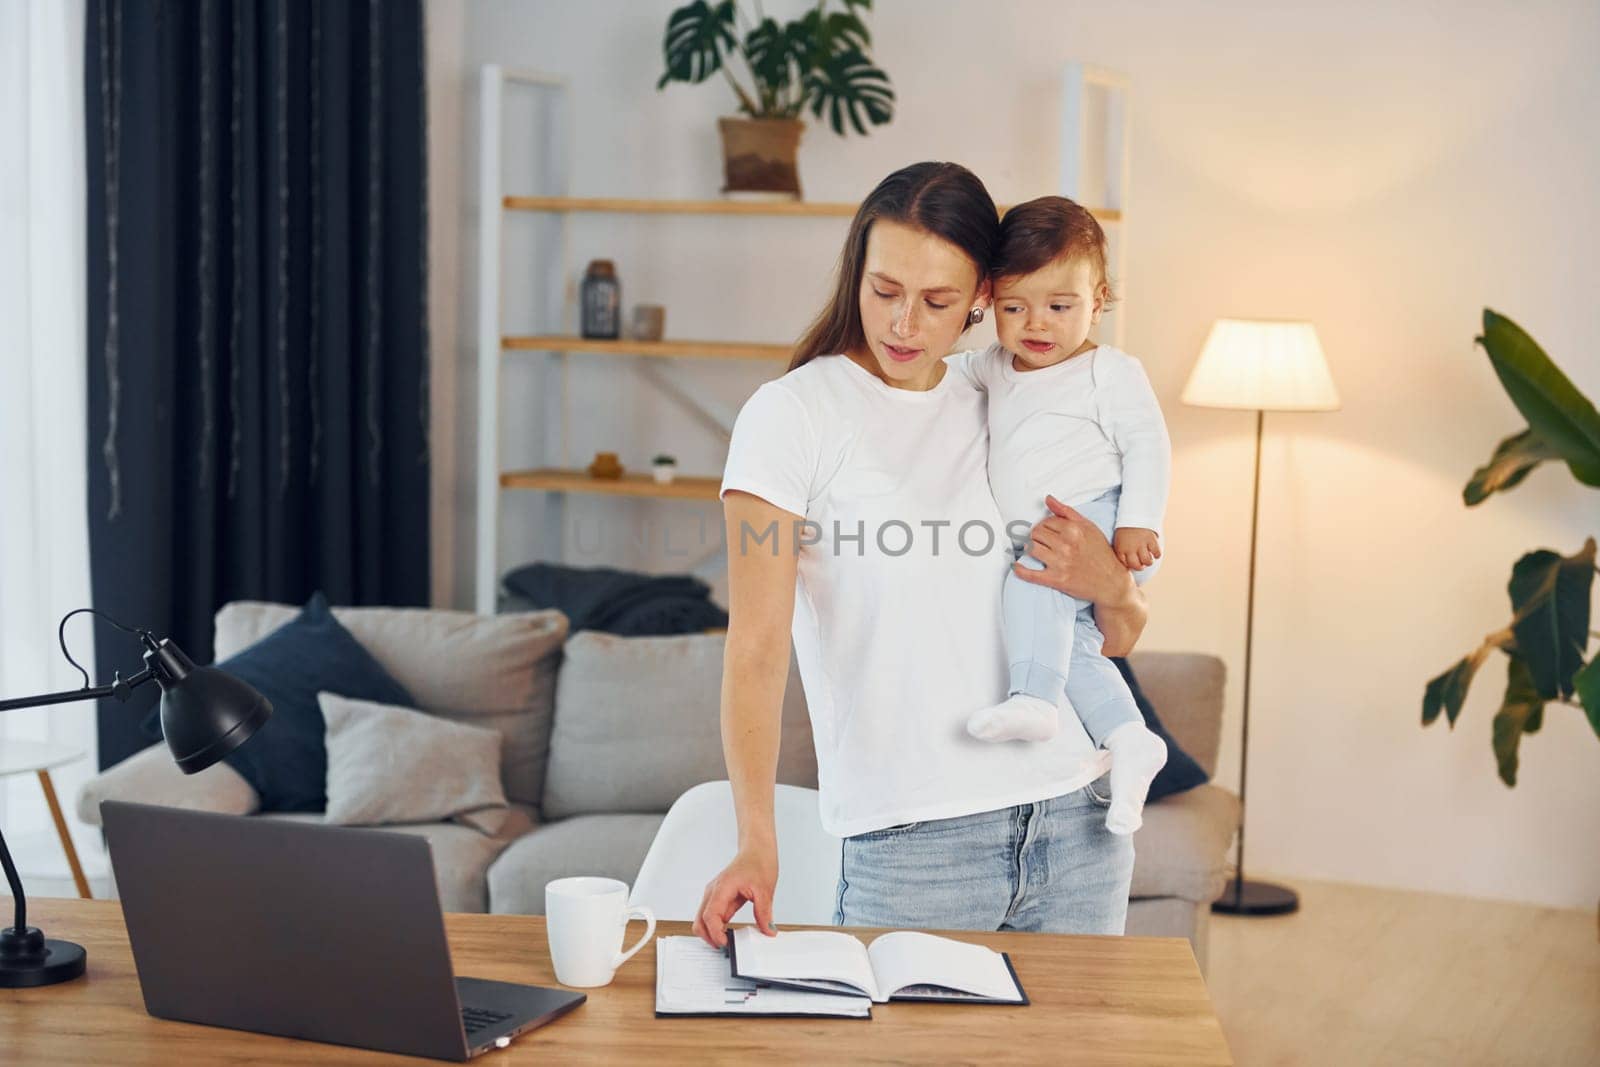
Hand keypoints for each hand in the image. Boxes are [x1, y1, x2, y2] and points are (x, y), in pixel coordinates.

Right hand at [692, 845, 778, 948]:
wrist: (757, 850)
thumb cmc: (758, 862)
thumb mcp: (765, 890)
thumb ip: (764, 913)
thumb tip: (768, 930)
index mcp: (722, 888)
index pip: (709, 915)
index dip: (714, 932)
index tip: (725, 943)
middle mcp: (714, 891)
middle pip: (699, 920)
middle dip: (708, 937)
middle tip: (725, 947)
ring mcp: (714, 894)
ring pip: (703, 919)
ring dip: (711, 932)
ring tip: (728, 941)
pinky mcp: (719, 897)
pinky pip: (713, 916)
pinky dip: (717, 926)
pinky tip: (728, 932)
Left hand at [1012, 495, 1135, 608]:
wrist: (1111, 582)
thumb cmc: (1101, 553)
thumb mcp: (1089, 527)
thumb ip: (1067, 512)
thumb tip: (1048, 499)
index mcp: (1073, 530)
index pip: (1045, 521)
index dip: (1044, 525)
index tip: (1047, 532)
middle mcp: (1066, 545)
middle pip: (1035, 533)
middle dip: (1035, 536)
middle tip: (1041, 541)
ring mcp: (1060, 563)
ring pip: (1031, 549)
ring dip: (1029, 549)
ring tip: (1035, 550)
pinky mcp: (1056, 580)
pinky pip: (1031, 574)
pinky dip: (1020, 570)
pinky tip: (1016, 566)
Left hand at [1113, 527, 1161, 570]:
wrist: (1133, 516)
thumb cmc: (1126, 532)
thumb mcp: (1119, 542)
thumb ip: (1122, 554)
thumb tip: (1128, 567)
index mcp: (1121, 549)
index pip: (1127, 565)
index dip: (1132, 566)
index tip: (1134, 563)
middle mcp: (1131, 548)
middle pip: (1137, 566)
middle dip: (1140, 567)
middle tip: (1142, 564)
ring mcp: (1141, 544)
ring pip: (1148, 561)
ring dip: (1149, 562)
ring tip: (1148, 558)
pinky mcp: (1151, 540)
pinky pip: (1157, 553)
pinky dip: (1157, 555)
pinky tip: (1154, 552)